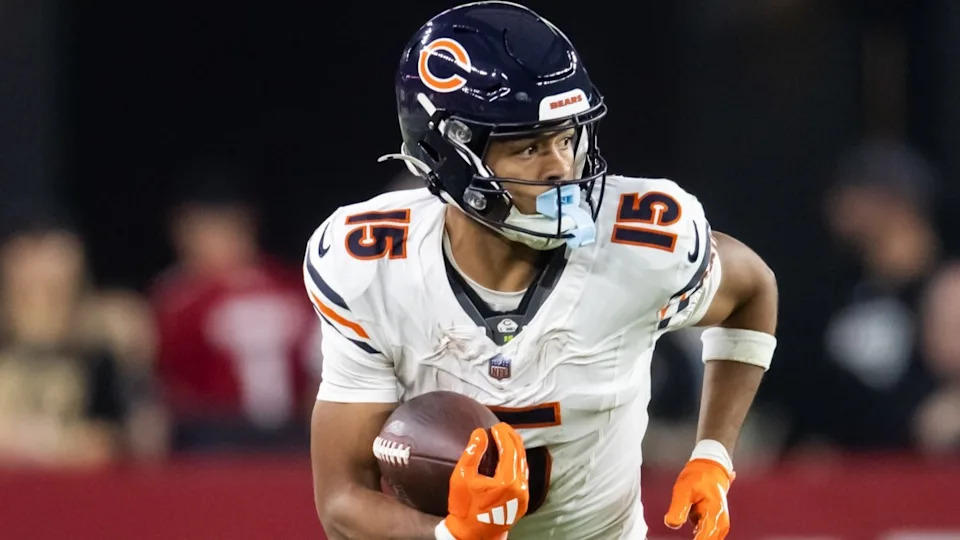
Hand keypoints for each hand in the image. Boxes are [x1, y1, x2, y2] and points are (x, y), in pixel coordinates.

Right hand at [436, 423, 529, 539]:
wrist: (472, 535)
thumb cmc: (464, 508)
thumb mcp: (462, 478)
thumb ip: (472, 453)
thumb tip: (480, 433)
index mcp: (507, 481)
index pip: (510, 450)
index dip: (503, 435)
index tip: (496, 426)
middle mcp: (520, 488)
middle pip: (520, 455)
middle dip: (511, 438)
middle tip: (502, 428)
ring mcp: (523, 496)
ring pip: (524, 465)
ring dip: (516, 449)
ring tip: (507, 437)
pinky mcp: (523, 501)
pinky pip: (523, 475)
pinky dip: (518, 462)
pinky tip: (511, 456)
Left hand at [664, 458, 733, 539]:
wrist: (709, 470)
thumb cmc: (697, 478)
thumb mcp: (683, 489)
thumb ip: (678, 508)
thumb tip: (672, 524)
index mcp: (714, 514)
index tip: (689, 538)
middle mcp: (720, 523)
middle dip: (697, 539)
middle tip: (681, 525)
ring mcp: (718, 525)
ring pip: (706, 539)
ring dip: (698, 538)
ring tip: (688, 518)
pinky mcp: (713, 525)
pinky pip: (705, 536)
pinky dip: (698, 536)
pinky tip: (687, 528)